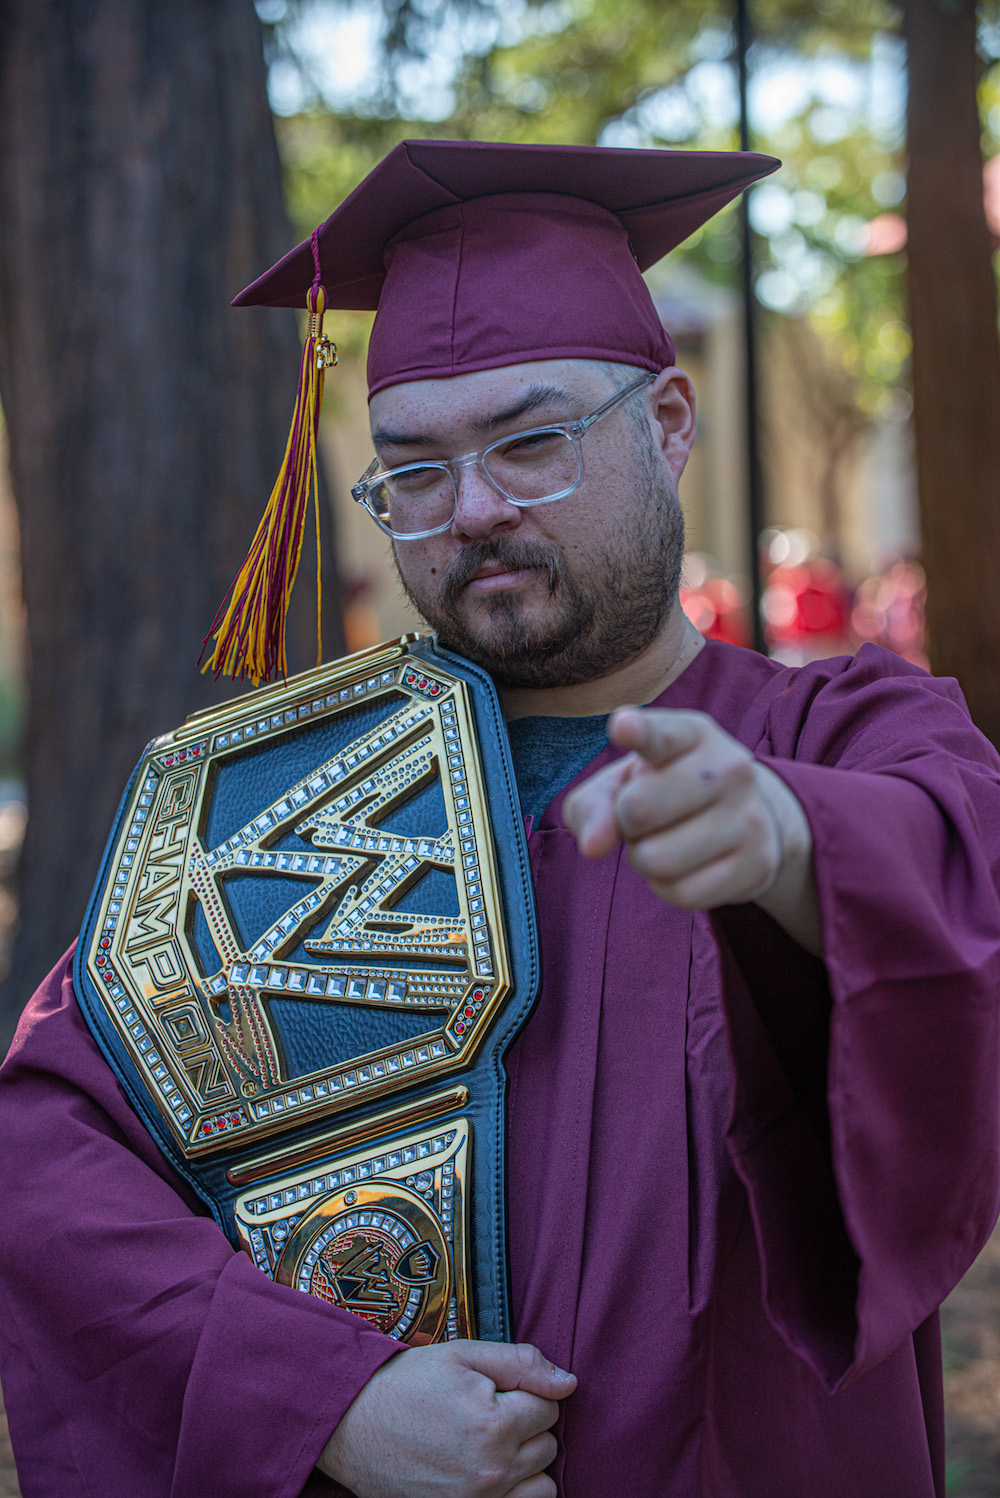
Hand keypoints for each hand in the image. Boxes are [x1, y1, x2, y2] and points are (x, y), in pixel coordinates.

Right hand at [316, 1339, 576, 1497]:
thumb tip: (568, 1383)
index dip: (526, 1390)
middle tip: (487, 1412)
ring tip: (490, 1444)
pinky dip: (512, 1492)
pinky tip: (488, 1471)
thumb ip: (521, 1363)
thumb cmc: (407, 1383)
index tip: (495, 1388)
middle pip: (547, 1446)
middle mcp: (492, 1471)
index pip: (549, 1406)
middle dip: (526, 1425)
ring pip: (541, 1485)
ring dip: (526, 1464)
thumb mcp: (463, 1355)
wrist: (351, 1423)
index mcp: (495, 1424)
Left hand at [563, 707, 820, 954]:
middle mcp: (730, 767)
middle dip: (625, 823)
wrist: (748, 821)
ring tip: (665, 840)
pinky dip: (667, 887)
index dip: (638, 731)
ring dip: (644, 858)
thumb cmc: (665, 794)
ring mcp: (749, 816)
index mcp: (692, 734)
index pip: (661, 733)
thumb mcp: (623, 783)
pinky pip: (682, 892)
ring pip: (656, 859)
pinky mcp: (757, 864)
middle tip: (646, 817)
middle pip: (638, 808)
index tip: (621, 727)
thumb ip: (593, 805)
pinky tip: (685, 866)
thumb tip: (593, 847)